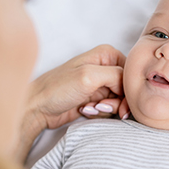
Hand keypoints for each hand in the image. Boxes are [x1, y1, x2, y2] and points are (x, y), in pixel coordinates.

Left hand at [16, 45, 125, 160]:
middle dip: (116, 102)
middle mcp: (105, 67)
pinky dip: (99, 113)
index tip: (117, 102)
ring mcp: (100, 84)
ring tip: (88, 108)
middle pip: (127, 89)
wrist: (38, 108)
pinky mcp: (96, 99)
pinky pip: (110, 109)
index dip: (127, 90)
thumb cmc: (56, 89)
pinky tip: (84, 110)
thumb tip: (130, 85)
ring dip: (106, 109)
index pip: (131, 74)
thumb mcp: (88, 76)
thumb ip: (116, 75)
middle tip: (100, 106)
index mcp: (106, 55)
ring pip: (120, 101)